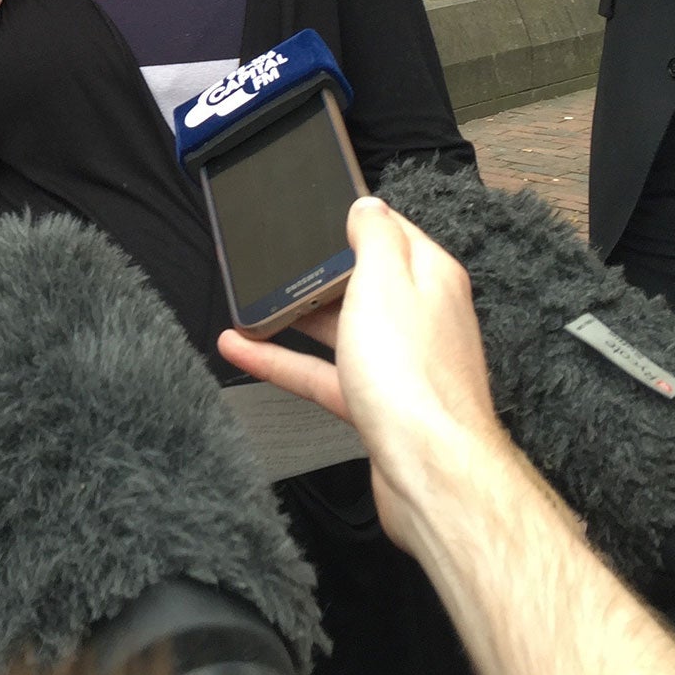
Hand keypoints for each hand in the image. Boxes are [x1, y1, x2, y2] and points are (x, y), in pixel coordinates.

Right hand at [217, 197, 503, 555]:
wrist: (429, 470)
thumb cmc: (413, 377)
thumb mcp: (385, 279)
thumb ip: (376, 234)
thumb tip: (367, 204)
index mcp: (429, 277)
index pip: (391, 231)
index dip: (352, 219)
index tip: (315, 212)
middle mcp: (419, 317)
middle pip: (360, 281)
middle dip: (316, 272)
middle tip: (273, 261)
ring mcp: (398, 363)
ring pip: (338, 329)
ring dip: (292, 316)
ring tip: (248, 305)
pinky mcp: (377, 403)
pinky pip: (322, 372)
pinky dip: (284, 360)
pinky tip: (246, 351)